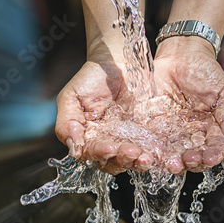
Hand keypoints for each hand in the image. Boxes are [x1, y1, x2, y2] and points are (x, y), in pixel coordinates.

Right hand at [55, 47, 153, 174]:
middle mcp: (108, 143)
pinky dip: (154, 152)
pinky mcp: (147, 134)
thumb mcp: (71, 97)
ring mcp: (129, 139)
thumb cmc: (91, 78)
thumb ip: (66, 123)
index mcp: (88, 139)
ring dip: (139, 161)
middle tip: (131, 152)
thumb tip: (74, 150)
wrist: (117, 60)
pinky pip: (150, 148)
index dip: (100, 153)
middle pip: (114, 162)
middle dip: (123, 160)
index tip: (109, 147)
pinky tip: (158, 152)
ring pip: (133, 159)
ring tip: (146, 157)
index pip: (92, 154)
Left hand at [153, 36, 223, 172]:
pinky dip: (155, 154)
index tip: (209, 158)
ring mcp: (174, 133)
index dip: (213, 156)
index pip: (216, 149)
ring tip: (173, 163)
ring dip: (175, 163)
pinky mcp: (155, 128)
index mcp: (214, 129)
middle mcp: (194, 135)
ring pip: (176, 155)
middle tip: (189, 160)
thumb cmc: (206, 71)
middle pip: (196, 158)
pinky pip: (155, 145)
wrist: (180, 54)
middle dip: (193, 162)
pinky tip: (155, 157)